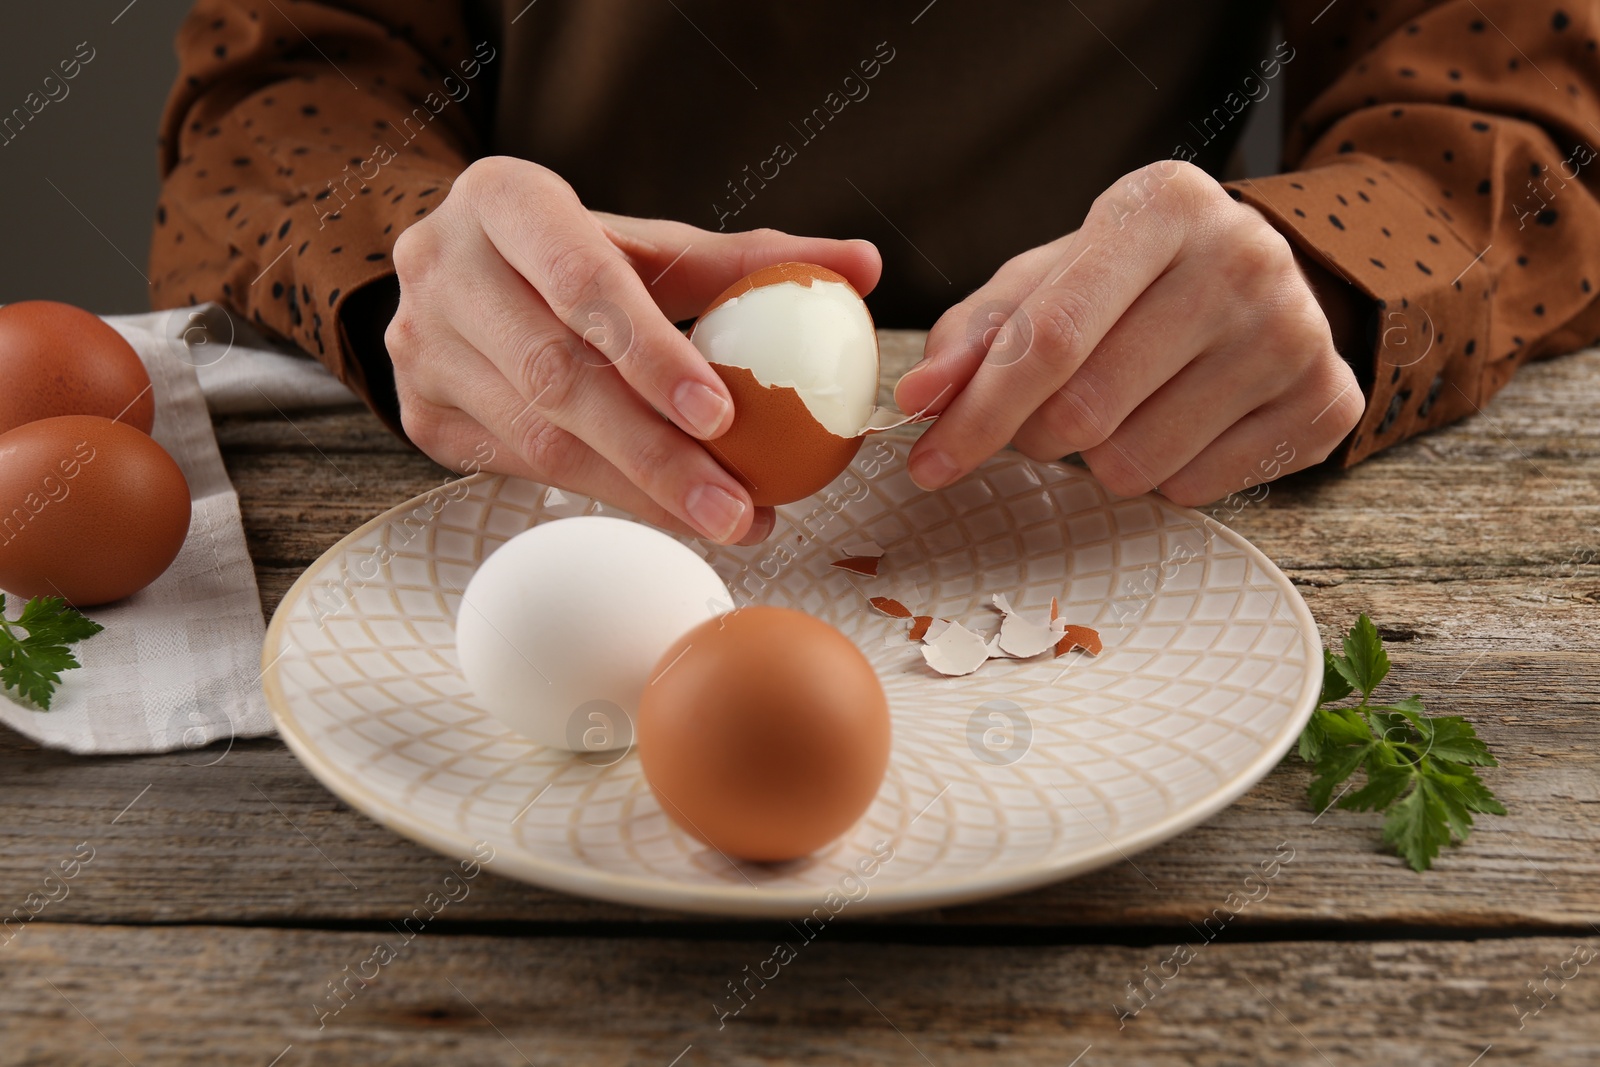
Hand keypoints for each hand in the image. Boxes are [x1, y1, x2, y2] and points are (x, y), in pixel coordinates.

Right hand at [386, 156, 880, 543]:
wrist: (458, 273)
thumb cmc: (575, 253)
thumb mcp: (648, 245)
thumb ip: (748, 259)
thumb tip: (862, 265)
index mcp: (502, 198)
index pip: (581, 279)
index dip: (651, 352)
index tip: (724, 416)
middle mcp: (443, 268)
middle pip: (560, 378)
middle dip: (657, 455)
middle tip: (738, 506)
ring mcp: (420, 347)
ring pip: (541, 440)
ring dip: (639, 492)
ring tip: (725, 518)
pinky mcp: (422, 413)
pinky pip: (524, 470)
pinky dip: (603, 495)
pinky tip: (665, 511)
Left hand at [894, 160, 1363, 505]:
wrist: (1267, 278)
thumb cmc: (1131, 281)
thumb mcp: (1048, 277)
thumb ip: (975, 334)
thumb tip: (918, 400)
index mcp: (1164, 205)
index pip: (1050, 338)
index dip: (977, 414)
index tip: (927, 463)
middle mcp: (1244, 258)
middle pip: (1085, 412)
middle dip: (1037, 435)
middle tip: (1048, 414)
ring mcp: (1297, 332)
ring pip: (1135, 464)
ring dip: (1099, 459)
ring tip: (1124, 407)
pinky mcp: (1326, 401)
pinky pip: (1194, 489)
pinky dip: (1163, 474)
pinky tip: (1181, 421)